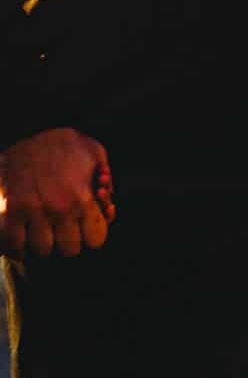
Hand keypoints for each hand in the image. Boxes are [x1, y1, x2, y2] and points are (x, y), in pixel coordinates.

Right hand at [0, 128, 114, 257]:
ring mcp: (31, 209)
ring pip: (42, 250)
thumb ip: (106, 179)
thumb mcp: (94, 152)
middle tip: (61, 230)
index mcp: (83, 197)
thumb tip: (107, 205)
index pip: (95, 240)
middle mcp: (59, 207)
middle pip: (70, 250)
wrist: (20, 127)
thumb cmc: (62, 143)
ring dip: (42, 244)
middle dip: (67, 242)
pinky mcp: (7, 209)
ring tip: (40, 231)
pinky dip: (17, 247)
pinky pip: (14, 245)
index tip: (82, 227)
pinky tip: (21, 237)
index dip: (90, 236)